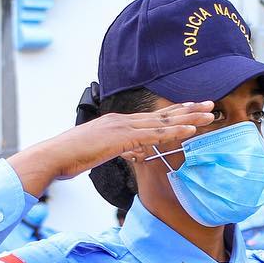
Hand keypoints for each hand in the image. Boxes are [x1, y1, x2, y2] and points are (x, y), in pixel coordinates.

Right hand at [8, 101, 216, 195]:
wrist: (53, 157)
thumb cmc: (71, 158)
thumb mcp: (101, 153)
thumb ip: (121, 150)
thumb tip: (135, 152)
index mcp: (118, 123)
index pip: (152, 117)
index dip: (174, 113)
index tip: (192, 110)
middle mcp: (123, 120)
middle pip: (162, 114)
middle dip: (188, 109)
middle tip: (210, 104)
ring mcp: (122, 126)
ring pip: (163, 121)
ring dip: (189, 117)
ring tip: (209, 114)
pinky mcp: (122, 137)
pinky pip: (154, 134)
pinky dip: (175, 131)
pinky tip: (191, 130)